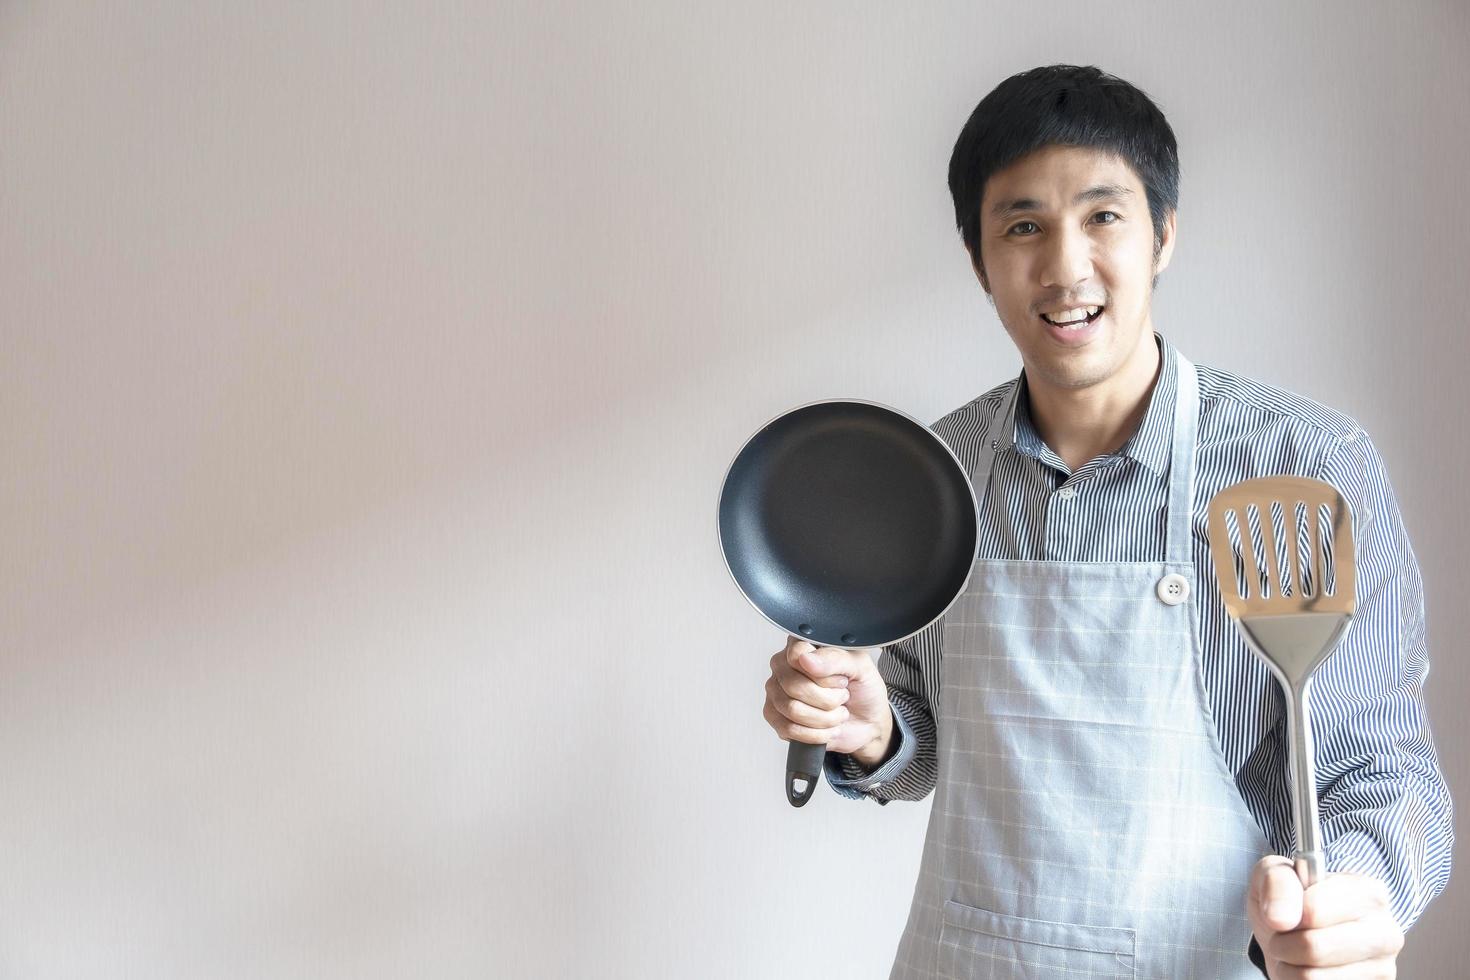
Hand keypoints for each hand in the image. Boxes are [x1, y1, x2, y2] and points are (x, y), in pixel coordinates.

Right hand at [763, 637, 891, 762]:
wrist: (867, 722)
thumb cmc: (863, 690)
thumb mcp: (860, 667)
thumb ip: (836, 658)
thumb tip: (806, 659)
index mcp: (804, 646)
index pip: (797, 654)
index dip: (823, 674)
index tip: (841, 680)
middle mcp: (785, 666)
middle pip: (793, 685)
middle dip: (827, 699)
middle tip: (841, 697)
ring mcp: (777, 691)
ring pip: (792, 709)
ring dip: (824, 718)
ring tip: (835, 712)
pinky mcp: (776, 717)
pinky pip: (789, 729)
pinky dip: (816, 733)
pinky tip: (826, 727)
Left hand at [1248, 855, 1403, 977]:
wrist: (1296, 935)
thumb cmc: (1291, 901)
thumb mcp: (1275, 874)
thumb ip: (1277, 882)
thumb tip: (1280, 918)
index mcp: (1368, 893)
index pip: (1314, 910)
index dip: (1286, 914)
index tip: (1286, 911)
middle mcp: (1385, 931)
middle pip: (1314, 947)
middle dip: (1284, 944)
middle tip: (1283, 936)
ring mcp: (1383, 967)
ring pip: (1313, 977)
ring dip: (1289, 967)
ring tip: (1295, 953)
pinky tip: (1309, 969)